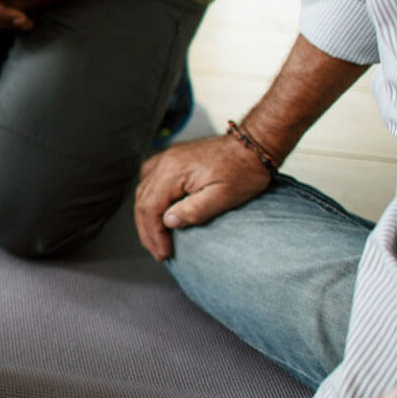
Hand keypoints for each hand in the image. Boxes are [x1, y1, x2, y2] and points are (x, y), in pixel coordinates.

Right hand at [134, 134, 272, 260]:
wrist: (254, 144)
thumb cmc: (244, 169)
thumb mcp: (223, 196)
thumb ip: (194, 210)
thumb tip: (168, 222)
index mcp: (173, 171)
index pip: (150, 208)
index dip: (154, 234)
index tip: (163, 253)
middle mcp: (164, 162)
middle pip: (143, 202)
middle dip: (148, 231)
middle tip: (158, 252)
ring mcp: (167, 158)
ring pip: (143, 192)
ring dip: (146, 217)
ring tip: (155, 238)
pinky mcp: (173, 158)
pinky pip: (149, 180)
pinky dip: (148, 199)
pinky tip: (154, 210)